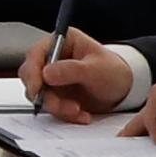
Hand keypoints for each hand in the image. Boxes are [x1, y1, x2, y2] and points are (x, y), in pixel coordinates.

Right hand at [26, 28, 144, 119]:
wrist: (124, 90)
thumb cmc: (113, 71)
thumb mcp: (96, 69)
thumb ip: (72, 70)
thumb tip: (47, 73)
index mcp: (62, 42)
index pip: (36, 54)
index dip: (32, 72)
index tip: (38, 89)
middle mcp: (53, 58)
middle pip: (31, 75)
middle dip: (43, 94)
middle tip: (57, 105)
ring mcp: (52, 77)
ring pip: (39, 94)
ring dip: (56, 106)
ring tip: (76, 110)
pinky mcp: (55, 93)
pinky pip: (49, 106)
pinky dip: (63, 113)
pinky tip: (80, 114)